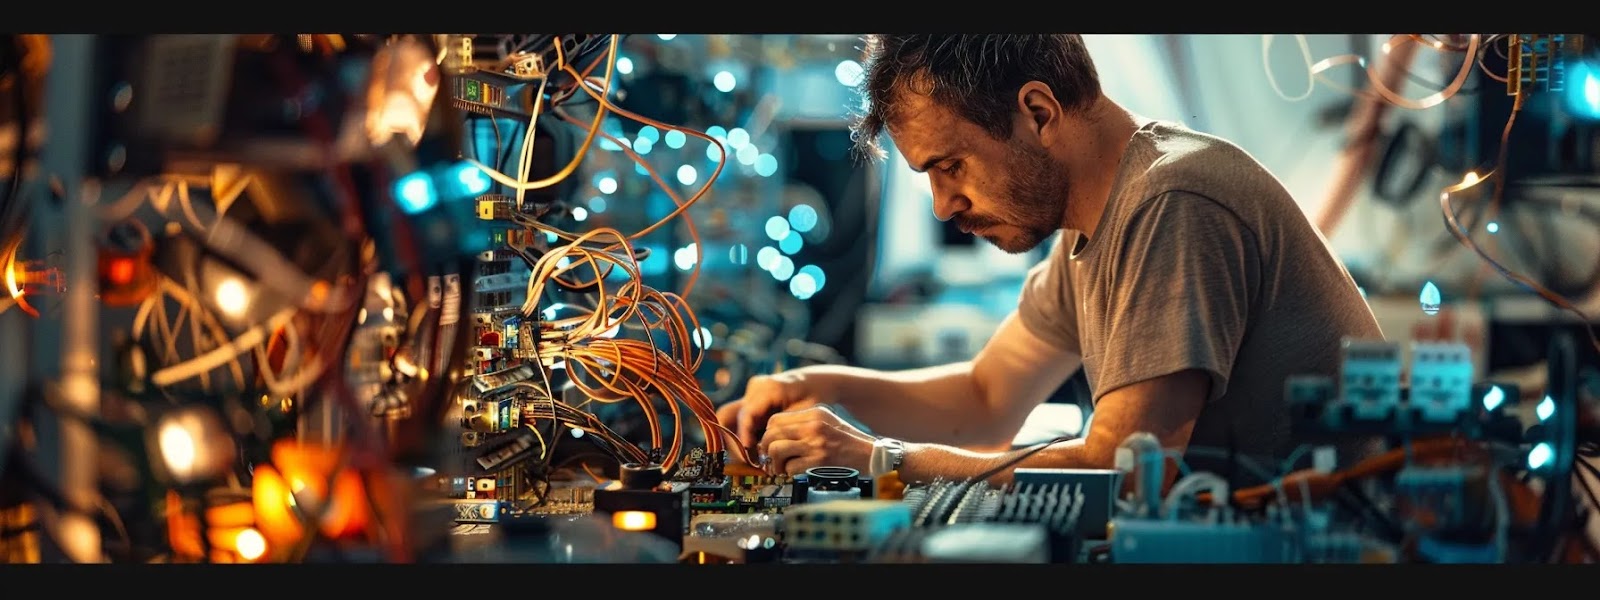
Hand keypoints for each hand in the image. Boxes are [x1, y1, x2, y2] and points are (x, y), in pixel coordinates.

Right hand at [716, 372, 828, 448]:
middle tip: (741, 459)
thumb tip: (770, 450)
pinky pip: (738, 420)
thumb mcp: (805, 413)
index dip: (744, 435)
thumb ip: (786, 429)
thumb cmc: (814, 396)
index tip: (748, 453)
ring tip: (746, 458)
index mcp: (769, 388)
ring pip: (729, 419)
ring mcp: (750, 393)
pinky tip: (752, 451)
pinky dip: (742, 436)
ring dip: (734, 439)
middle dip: (730, 439)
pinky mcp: (750, 401)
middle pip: (727, 414)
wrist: (815, 382)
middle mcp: (755, 389)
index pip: (747, 414)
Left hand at [759, 405, 875, 475]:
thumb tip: (776, 436)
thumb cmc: (851, 442)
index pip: (775, 420)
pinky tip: (796, 474)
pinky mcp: (818, 462)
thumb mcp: (829, 423)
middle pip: (771, 435)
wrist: (873, 455)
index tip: (769, 445)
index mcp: (814, 414)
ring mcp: (816, 444)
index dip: (768, 435)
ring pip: (776, 451)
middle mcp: (813, 426)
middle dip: (766, 450)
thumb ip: (805, 425)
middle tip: (770, 460)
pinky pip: (789, 468)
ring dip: (775, 464)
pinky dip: (789, 474)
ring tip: (782, 469)